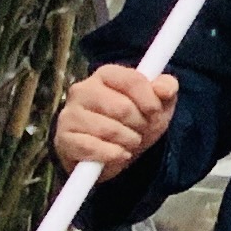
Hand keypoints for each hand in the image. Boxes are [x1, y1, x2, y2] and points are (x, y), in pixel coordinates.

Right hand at [55, 64, 177, 181]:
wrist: (113, 153)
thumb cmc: (135, 121)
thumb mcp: (158, 103)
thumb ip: (166, 89)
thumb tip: (165, 89)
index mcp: (106, 75)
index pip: (132, 80)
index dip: (150, 100)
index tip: (155, 112)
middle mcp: (82, 90)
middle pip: (122, 108)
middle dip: (140, 124)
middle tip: (141, 129)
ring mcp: (70, 114)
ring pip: (109, 130)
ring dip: (129, 141)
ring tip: (130, 141)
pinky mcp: (64, 139)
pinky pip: (94, 148)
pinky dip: (113, 155)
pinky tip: (118, 154)